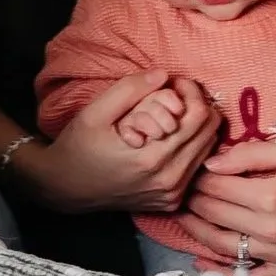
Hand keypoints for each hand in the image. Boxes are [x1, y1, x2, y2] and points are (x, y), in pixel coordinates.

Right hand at [21, 73, 221, 213]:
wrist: (64, 189)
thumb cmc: (78, 147)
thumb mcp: (95, 112)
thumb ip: (129, 89)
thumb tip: (163, 74)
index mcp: (153, 159)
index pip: (199, 117)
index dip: (192, 91)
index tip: (174, 82)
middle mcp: (169, 180)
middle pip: (211, 132)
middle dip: (197, 106)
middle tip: (175, 95)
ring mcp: (172, 194)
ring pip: (208, 149)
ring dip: (196, 126)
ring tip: (172, 114)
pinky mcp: (171, 201)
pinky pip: (197, 166)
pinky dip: (191, 146)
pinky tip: (169, 137)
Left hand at [177, 141, 275, 275]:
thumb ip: (250, 154)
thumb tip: (211, 164)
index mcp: (269, 196)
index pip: (216, 187)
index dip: (198, 179)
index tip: (190, 172)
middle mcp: (269, 228)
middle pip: (214, 215)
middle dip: (192, 201)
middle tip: (181, 192)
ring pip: (222, 246)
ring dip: (197, 232)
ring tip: (184, 219)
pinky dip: (223, 271)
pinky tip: (203, 262)